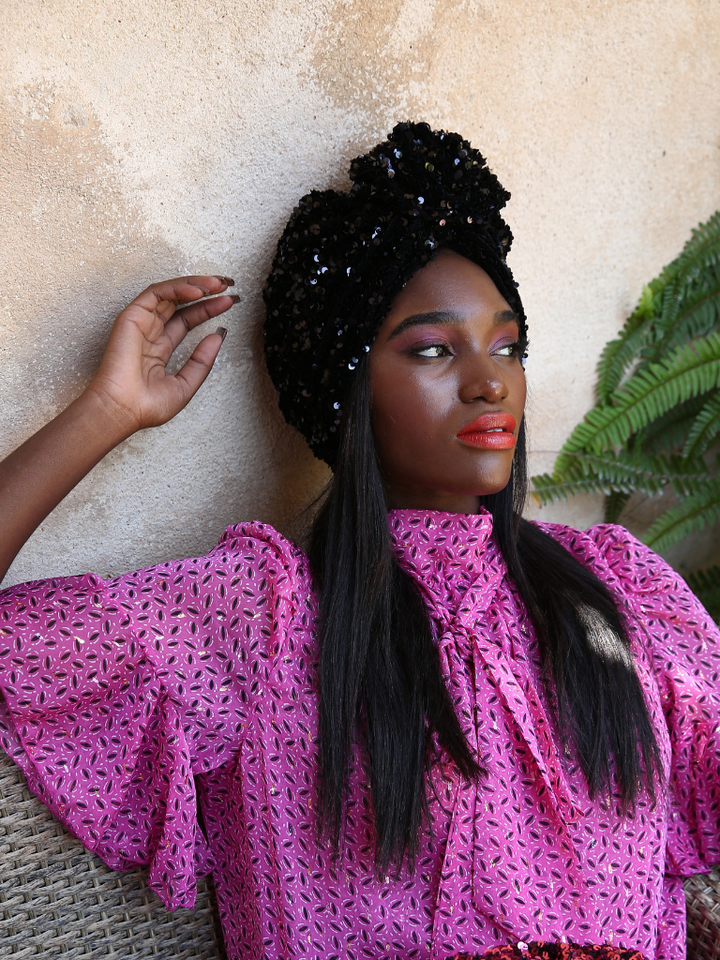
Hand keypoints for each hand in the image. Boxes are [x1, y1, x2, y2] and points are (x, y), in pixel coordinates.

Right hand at [85, 276, 237, 435]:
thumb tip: (218, 335)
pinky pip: (157, 293)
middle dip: (206, 292)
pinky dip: (178, 288)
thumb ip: (202, 361)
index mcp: (160, 349)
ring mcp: (141, 323)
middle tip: (228, 286)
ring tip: (218, 285)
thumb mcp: (185, 384)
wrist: (124, 410)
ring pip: (170, 293)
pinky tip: (198, 292)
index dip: (208, 310)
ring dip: (195, 285)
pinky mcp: (133, 316)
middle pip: (181, 304)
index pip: (187, 321)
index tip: (230, 302)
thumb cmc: (147, 406)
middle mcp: (151, 332)